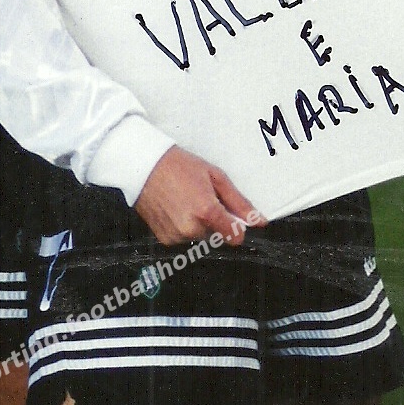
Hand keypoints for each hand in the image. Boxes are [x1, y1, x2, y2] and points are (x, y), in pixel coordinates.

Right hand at [134, 146, 264, 246]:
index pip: (235, 237)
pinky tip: (174, 208)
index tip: (230, 216)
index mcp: (206, 212)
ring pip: (200, 237)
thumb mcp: (215, 176)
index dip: (236, 226)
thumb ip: (239, 202)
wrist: (144, 165)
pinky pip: (183, 238)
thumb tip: (258, 221)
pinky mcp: (165, 239)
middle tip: (200, 198)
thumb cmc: (178, 166)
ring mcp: (176, 235)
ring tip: (185, 200)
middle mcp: (191, 227)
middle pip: (217, 236)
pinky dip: (182, 227)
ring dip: (197, 224)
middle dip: (214, 221)